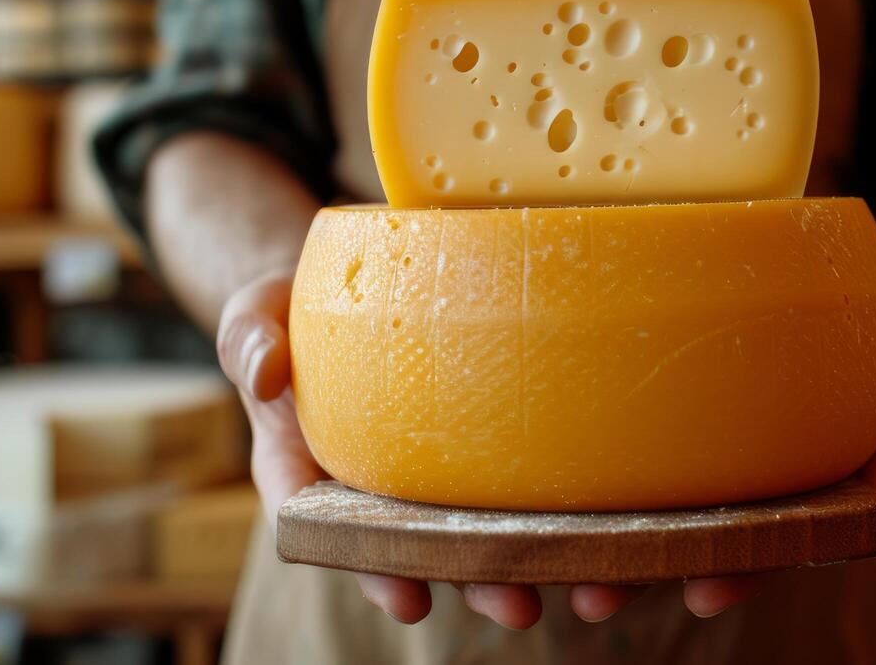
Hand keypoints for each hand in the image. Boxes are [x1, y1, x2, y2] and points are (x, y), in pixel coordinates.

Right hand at [216, 276, 761, 628]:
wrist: (353, 273)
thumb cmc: (299, 296)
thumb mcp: (259, 303)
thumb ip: (250, 332)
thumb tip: (263, 371)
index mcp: (318, 460)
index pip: (336, 527)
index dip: (372, 566)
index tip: (409, 597)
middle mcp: (384, 475)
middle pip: (431, 542)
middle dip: (476, 578)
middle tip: (521, 603)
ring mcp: (443, 458)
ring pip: (491, 522)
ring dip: (541, 558)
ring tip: (591, 589)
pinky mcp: (497, 431)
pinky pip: (536, 471)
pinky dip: (576, 503)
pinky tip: (625, 524)